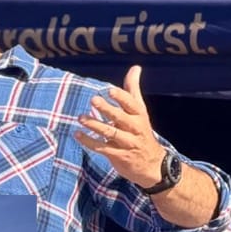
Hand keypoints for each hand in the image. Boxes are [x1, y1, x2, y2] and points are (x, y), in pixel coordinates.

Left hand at [74, 65, 165, 187]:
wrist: (152, 164)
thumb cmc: (141, 132)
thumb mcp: (140, 111)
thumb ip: (133, 90)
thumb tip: (135, 67)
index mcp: (139, 115)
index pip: (132, 104)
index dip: (121, 97)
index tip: (109, 89)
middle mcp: (134, 128)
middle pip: (120, 118)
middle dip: (107, 109)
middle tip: (93, 100)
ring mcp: (127, 143)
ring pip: (110, 133)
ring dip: (95, 125)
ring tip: (80, 118)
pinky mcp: (118, 155)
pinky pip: (102, 148)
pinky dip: (89, 142)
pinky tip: (77, 134)